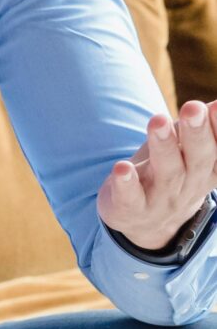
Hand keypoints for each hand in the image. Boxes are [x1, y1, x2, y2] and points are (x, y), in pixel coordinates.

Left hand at [98, 101, 216, 252]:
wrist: (146, 224)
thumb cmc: (171, 172)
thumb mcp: (188, 151)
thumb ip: (203, 128)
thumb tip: (215, 104)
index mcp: (207, 169)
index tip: (214, 106)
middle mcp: (189, 185)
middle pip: (197, 159)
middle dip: (196, 133)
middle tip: (193, 107)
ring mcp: (161, 200)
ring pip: (166, 173)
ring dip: (163, 146)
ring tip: (158, 121)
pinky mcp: (131, 208)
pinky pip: (130, 198)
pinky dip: (126, 184)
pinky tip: (122, 167)